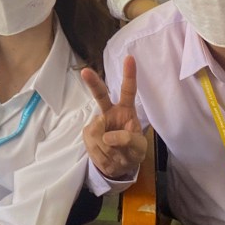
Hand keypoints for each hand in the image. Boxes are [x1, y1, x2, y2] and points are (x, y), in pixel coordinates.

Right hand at [81, 55, 146, 179]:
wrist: (117, 166)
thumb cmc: (131, 151)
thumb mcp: (139, 148)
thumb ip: (129, 140)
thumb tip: (106, 136)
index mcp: (126, 110)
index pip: (128, 91)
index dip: (129, 75)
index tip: (129, 58)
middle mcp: (110, 112)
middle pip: (100, 95)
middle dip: (93, 83)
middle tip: (85, 72)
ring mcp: (97, 123)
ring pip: (98, 132)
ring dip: (109, 149)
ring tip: (116, 154)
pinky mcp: (87, 134)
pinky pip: (93, 144)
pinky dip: (102, 155)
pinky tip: (106, 156)